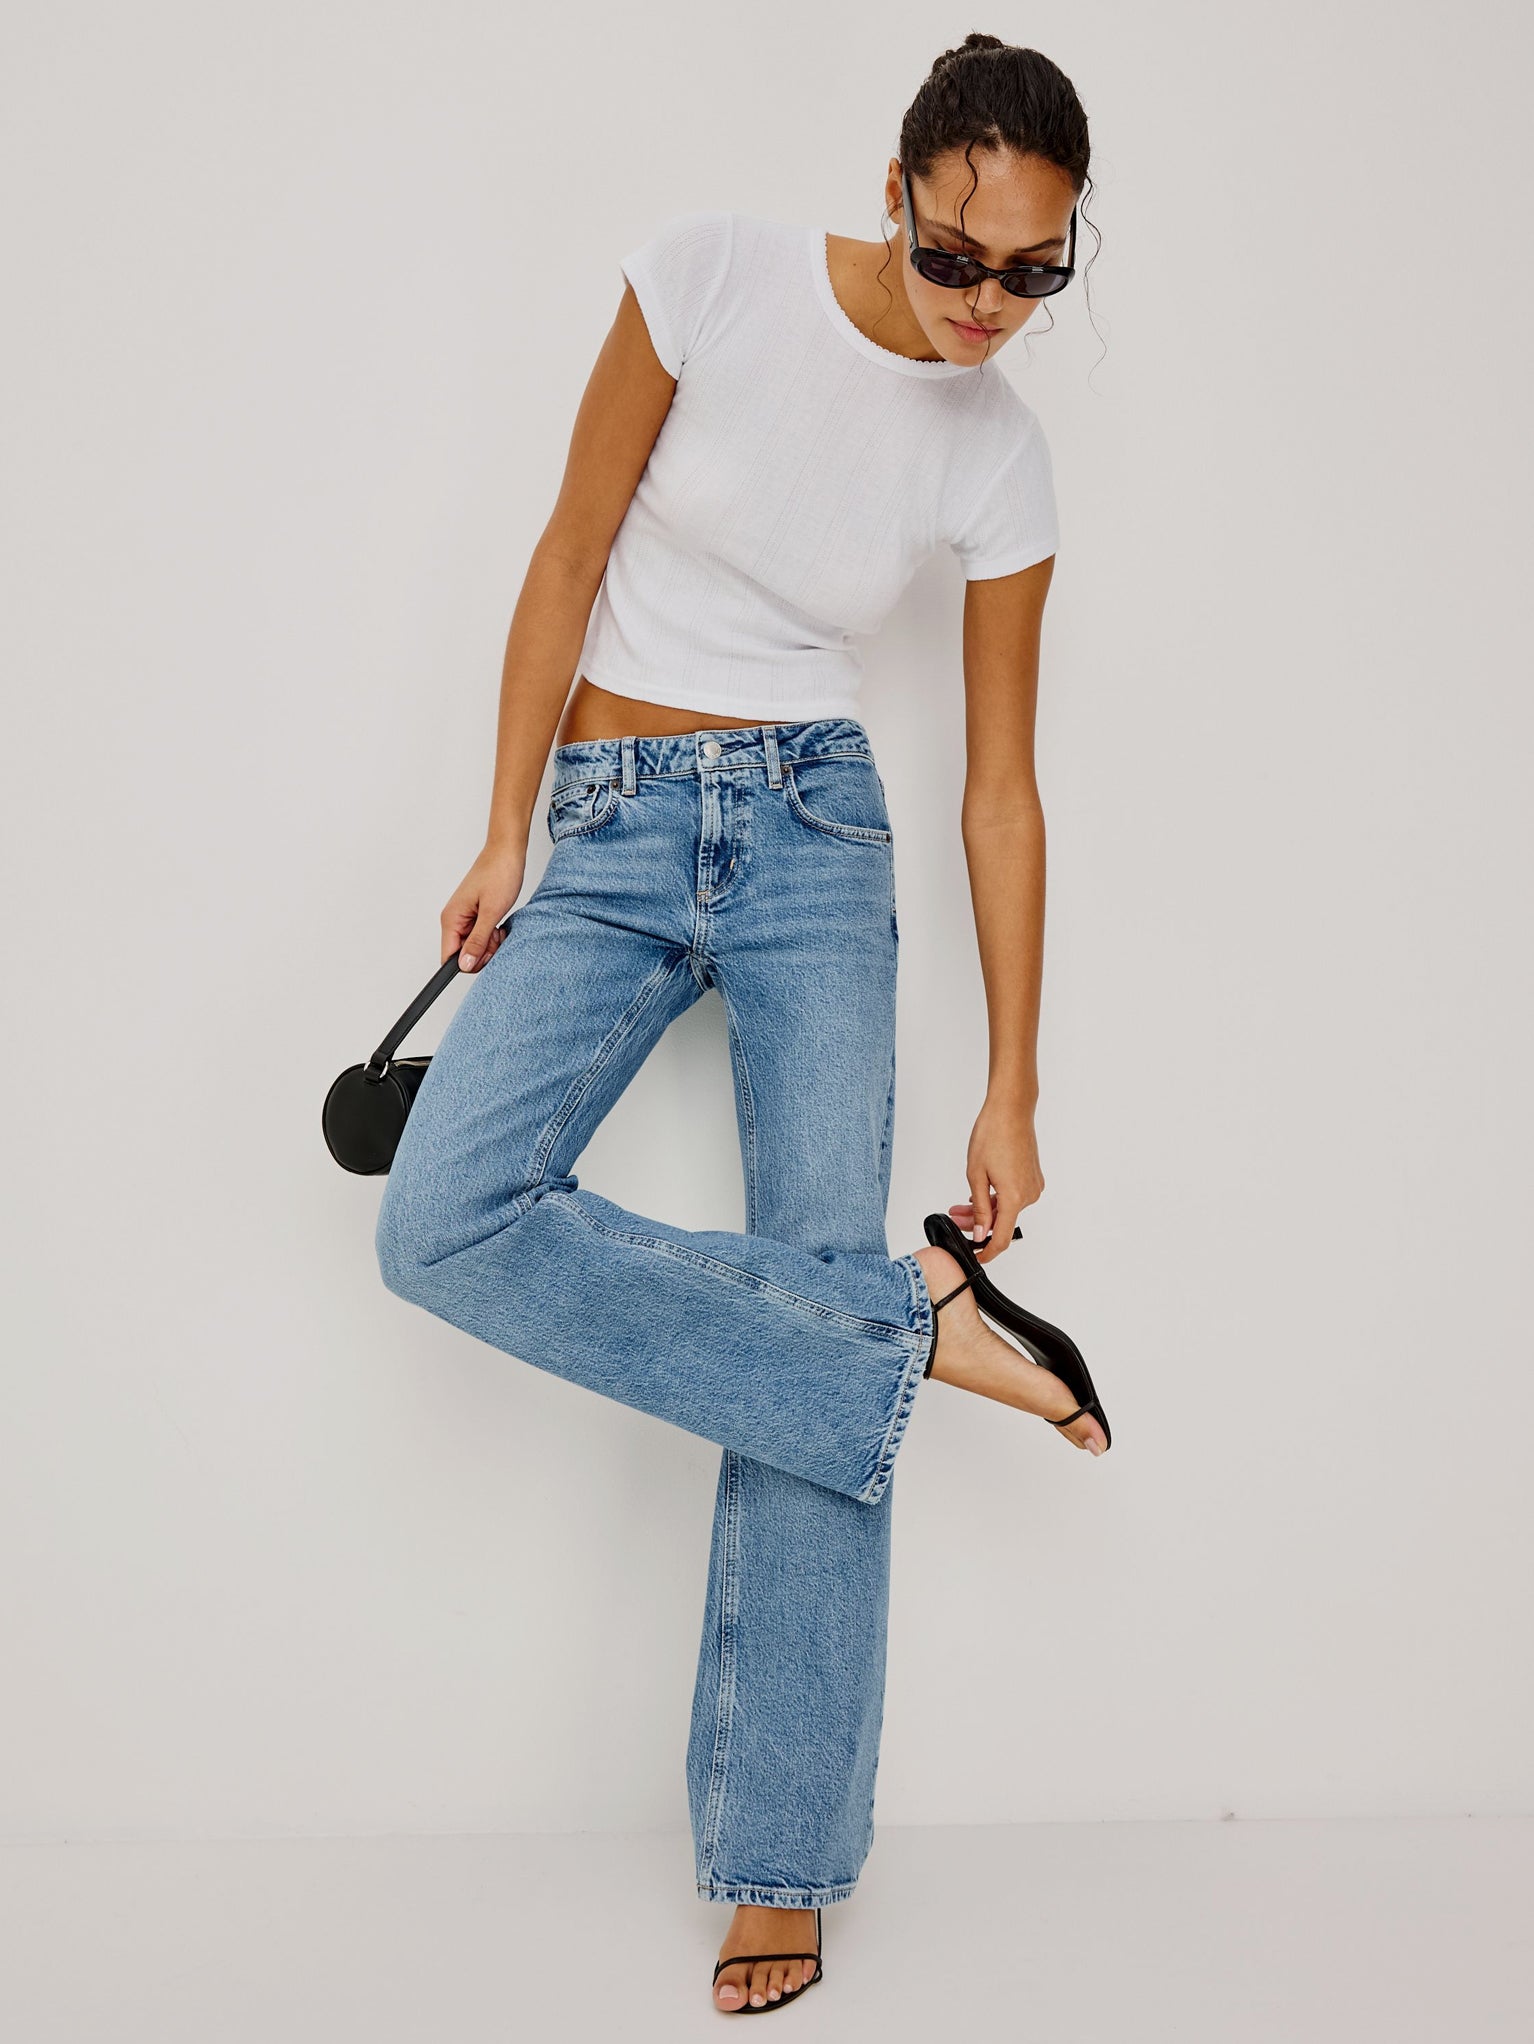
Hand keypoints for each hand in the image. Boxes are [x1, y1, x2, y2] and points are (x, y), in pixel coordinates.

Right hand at [443, 839, 526, 970]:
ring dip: (489, 943)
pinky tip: (499, 925)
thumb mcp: (491, 912)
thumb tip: (464, 964)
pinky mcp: (475, 914)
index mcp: (451, 918)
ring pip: (474, 945)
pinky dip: (492, 935)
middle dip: (483, 952)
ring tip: (499, 927)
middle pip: (463, 954)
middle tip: (496, 936)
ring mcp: (464, 917)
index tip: (485, 957)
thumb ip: (477, 941)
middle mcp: (454, 919)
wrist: (507, 852)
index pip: (448, 957)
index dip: (467, 963)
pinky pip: (480, 935)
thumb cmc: (499, 874)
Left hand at [951, 1095, 1043, 1263]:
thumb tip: (981, 1233)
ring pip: (1007, 1208)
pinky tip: (981, 1193)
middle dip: (977, 1224)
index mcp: (1014, 1197)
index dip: (988, 1252)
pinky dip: (998, 1198)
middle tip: (956, 1217)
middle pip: (1002, 1222)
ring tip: (962, 1204)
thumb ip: (979, 1209)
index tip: (977, 1256)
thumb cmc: (992, 1135)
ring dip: (986, 1210)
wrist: (1010, 1110)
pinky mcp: (1033, 1178)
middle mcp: (1029, 1195)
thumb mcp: (976, 1175)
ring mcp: (1033, 1186)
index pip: (1001, 1238)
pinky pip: (1014, 1196)